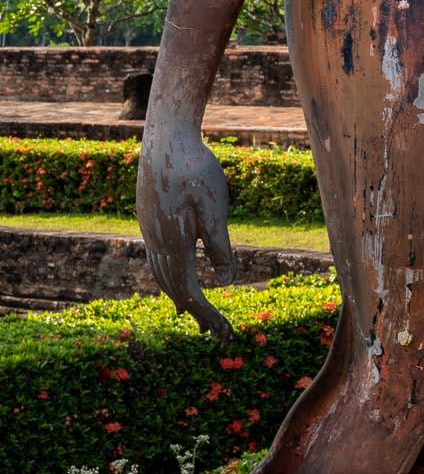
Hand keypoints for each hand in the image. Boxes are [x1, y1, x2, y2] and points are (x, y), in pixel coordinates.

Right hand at [136, 121, 236, 338]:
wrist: (166, 138)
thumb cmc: (196, 170)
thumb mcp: (215, 209)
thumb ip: (219, 247)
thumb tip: (225, 284)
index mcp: (172, 245)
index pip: (191, 292)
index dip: (208, 315)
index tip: (225, 334)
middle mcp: (155, 244)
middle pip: (174, 290)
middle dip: (197, 313)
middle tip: (216, 335)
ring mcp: (149, 232)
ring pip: (163, 276)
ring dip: (181, 297)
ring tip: (195, 314)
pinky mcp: (149, 221)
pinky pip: (158, 260)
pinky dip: (170, 277)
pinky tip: (178, 276)